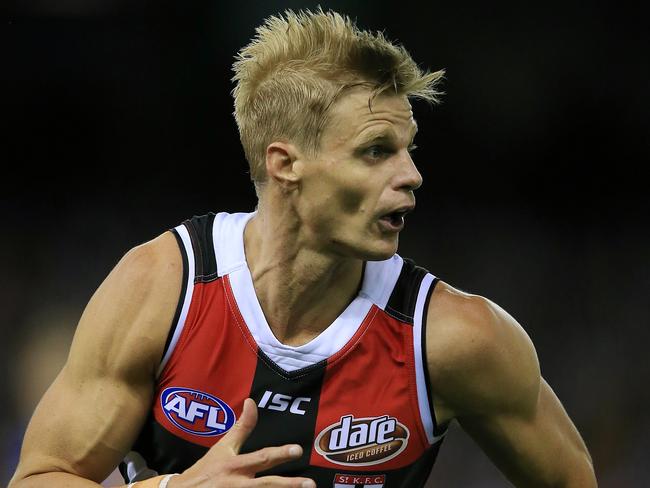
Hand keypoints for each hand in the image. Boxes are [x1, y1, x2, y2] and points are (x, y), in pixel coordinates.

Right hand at [168, 398, 315, 487]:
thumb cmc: (208, 468)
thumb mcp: (224, 446)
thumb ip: (242, 427)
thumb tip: (251, 401)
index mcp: (235, 465)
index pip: (261, 457)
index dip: (280, 453)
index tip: (298, 450)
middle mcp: (237, 484)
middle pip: (266, 485)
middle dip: (289, 485)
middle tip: (310, 483)